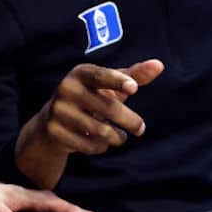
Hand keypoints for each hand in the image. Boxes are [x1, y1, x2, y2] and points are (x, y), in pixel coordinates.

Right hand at [16, 59, 164, 189]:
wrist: (52, 120)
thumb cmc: (90, 97)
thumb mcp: (109, 85)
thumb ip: (134, 75)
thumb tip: (159, 65)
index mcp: (80, 73)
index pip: (100, 75)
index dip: (117, 81)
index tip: (134, 88)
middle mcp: (66, 88)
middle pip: (107, 108)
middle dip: (130, 121)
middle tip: (141, 128)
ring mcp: (58, 111)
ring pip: (100, 131)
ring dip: (117, 137)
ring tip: (120, 135)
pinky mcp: (55, 131)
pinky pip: (89, 145)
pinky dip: (101, 147)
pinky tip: (101, 142)